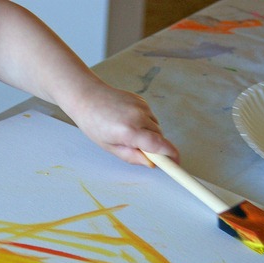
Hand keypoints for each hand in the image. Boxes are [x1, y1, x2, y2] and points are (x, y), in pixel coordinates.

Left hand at [65, 82, 179, 166]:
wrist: (87, 97)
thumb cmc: (94, 124)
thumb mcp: (109, 147)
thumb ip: (131, 156)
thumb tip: (151, 163)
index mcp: (129, 131)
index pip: (158, 145)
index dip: (170, 155)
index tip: (176, 163)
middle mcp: (138, 117)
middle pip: (159, 137)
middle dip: (155, 147)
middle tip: (139, 150)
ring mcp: (141, 106)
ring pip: (156, 127)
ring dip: (149, 134)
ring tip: (128, 133)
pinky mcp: (142, 100)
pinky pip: (151, 117)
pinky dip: (145, 123)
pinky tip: (128, 121)